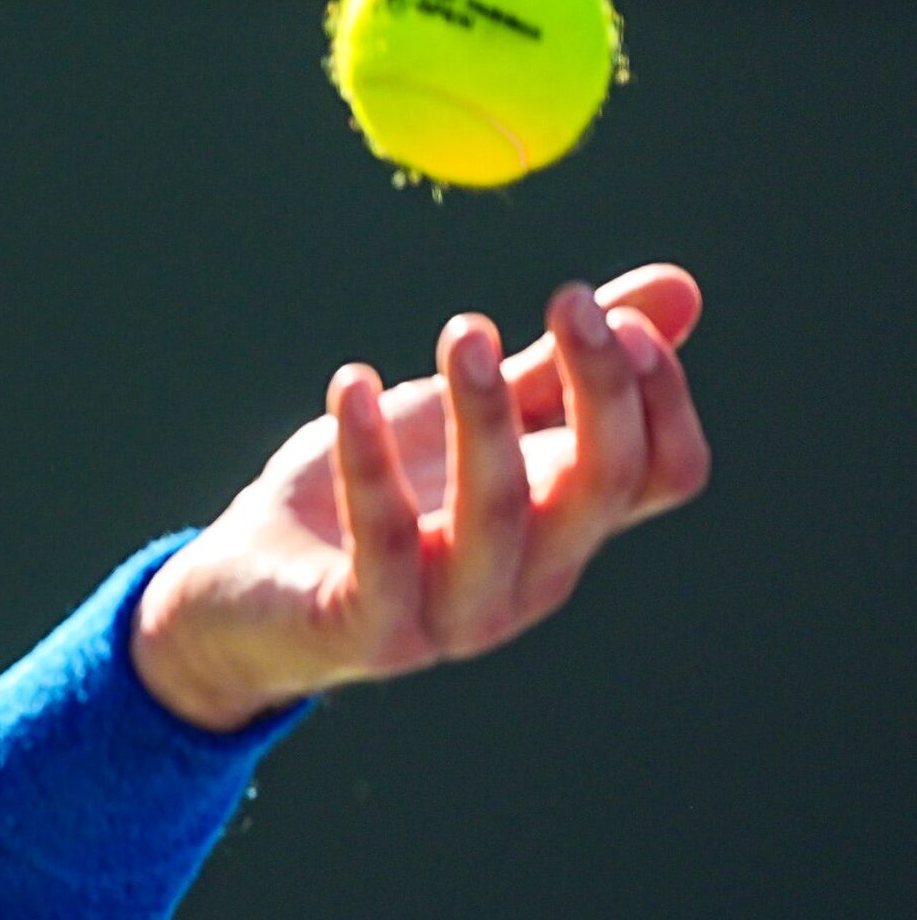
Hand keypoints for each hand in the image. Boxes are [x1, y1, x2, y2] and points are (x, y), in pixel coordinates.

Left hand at [131, 265, 712, 731]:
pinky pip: (385, 544)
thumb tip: (678, 290)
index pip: (661, 474)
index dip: (659, 393)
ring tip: (462, 329)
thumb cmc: (365, 504)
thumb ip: (555, 370)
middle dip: (595, 385)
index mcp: (563, 531)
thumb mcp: (466, 425)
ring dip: (487, 415)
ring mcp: (450, 615)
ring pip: (501, 516)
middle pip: (600, 488)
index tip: (617, 313)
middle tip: (565, 298)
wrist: (241, 601)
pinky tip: (350, 384)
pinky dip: (369, 456)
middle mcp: (526, 582)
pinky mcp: (366, 628)